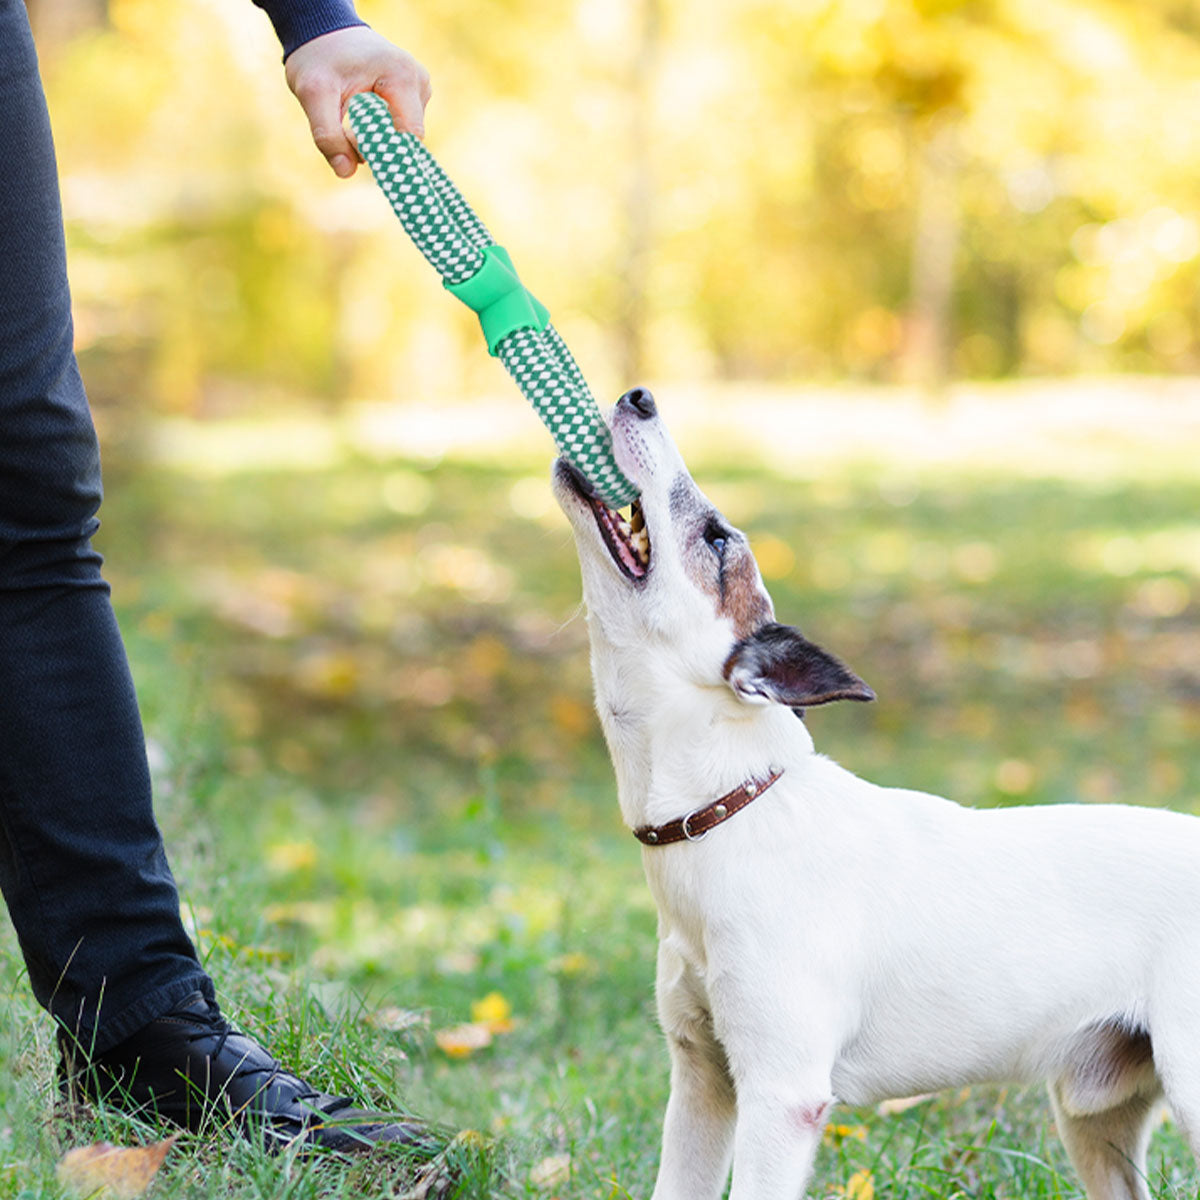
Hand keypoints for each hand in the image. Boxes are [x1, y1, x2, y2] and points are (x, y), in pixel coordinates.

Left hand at [284, 26, 431, 177]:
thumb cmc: (319, 59)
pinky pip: (401, 127)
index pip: (408, 137)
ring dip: (378, 139)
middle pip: (407, 139)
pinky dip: (381, 131)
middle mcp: (419, 82)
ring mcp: (420, 88)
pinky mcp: (414, 96)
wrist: (324, 33)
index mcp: (403, 77)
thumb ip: (328, 135)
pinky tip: (362, 115)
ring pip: (404, 136)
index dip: (386, 154)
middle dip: (378, 146)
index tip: (357, 155)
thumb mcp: (312, 94)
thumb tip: (345, 172)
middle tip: (346, 132)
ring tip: (352, 118)